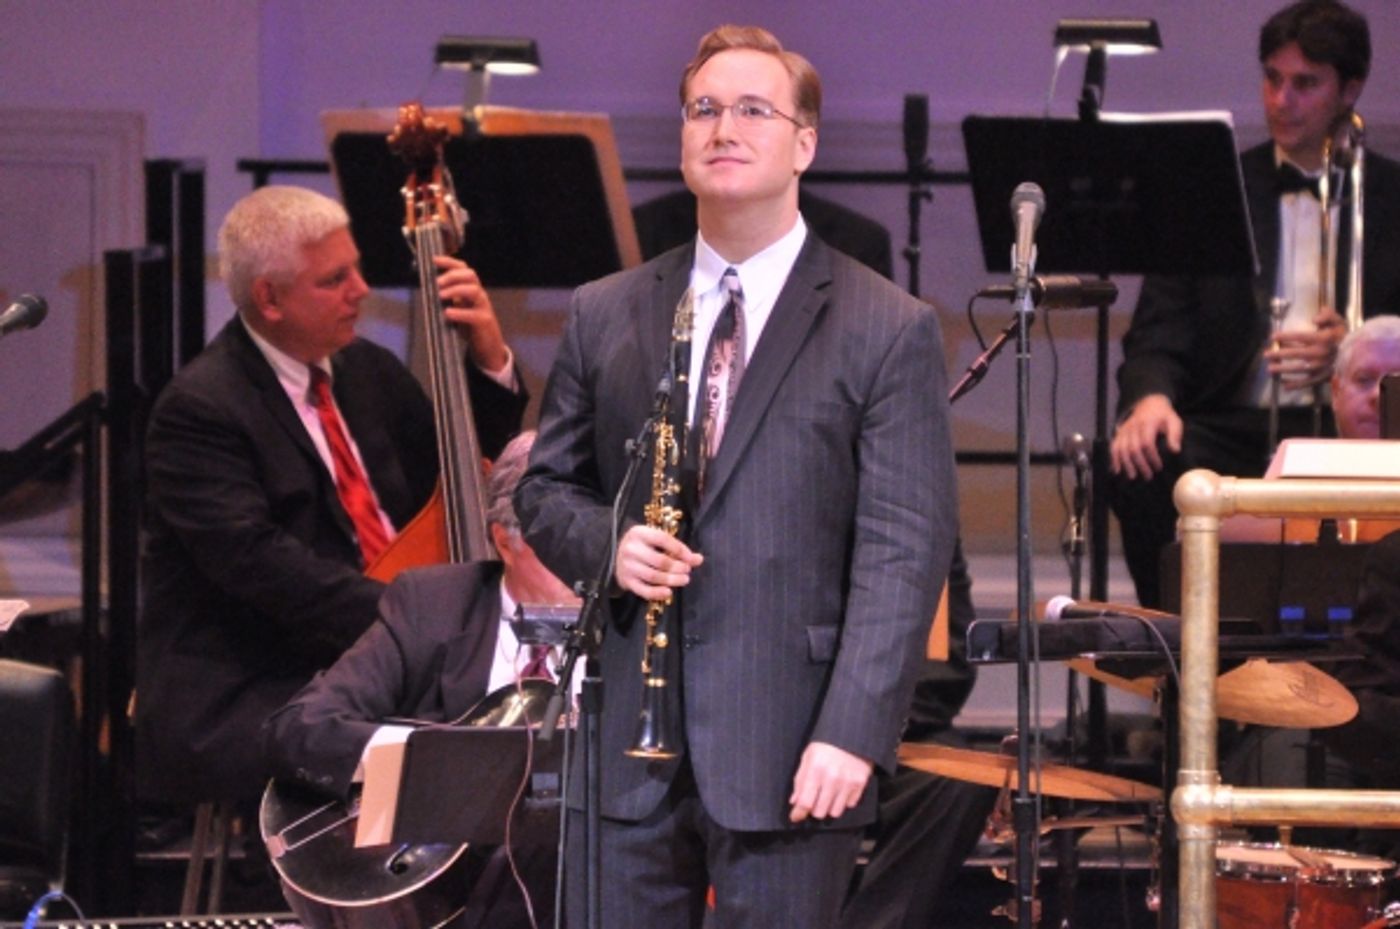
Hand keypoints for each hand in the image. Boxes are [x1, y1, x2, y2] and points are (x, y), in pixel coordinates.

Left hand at [434, 255, 508, 371]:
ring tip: (440, 296)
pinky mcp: (484, 322)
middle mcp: (479, 295)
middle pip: (470, 275)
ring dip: (455, 290)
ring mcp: (483, 307)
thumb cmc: (470, 327)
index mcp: (471, 289)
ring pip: (473, 290)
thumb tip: (427, 290)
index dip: (449, 262)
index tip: (434, 260)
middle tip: (437, 283)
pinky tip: (447, 313)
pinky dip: (459, 312)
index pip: (463, 269)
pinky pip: (473, 314)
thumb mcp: (458, 309)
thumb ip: (448, 299)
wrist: (488, 348)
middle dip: (452, 276)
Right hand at [614, 525, 702, 599]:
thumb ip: (677, 548)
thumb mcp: (656, 541)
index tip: (692, 558)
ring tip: (684, 580)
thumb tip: (698, 559)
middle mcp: (631, 548)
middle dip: (677, 567)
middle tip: (687, 570)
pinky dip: (657, 593)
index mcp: (639, 533)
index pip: (663, 539)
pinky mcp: (626, 581)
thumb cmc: (642, 546)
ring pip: (653, 576)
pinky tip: (668, 592)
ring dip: (671, 580)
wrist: (616, 556)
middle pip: (659, 560)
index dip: (680, 550)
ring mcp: (627, 566)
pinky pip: (643, 590)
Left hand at [789, 741, 872, 822]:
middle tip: (814, 801)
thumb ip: (800, 780)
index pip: (805, 802)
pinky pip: (850, 804)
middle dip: (814, 809)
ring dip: (829, 807)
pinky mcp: (860, 783)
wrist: (851, 733)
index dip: (798, 813)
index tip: (796, 816)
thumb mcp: (808, 756)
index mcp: (815, 770)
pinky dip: (844, 801)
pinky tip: (841, 790)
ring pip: (835, 812)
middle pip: (820, 812)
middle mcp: (832, 778)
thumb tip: (794, 801)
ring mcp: (848, 782)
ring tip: (828, 795)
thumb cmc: (826, 744)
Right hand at [1110, 394, 1181, 479]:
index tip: (1158, 467)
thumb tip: (1175, 451)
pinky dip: (1114, 459)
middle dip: (1140, 464)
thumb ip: (1175, 435)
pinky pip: (1113, 447)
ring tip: (1133, 476)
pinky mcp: (1118, 433)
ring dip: (1127, 464)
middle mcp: (1133, 427)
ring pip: (1122, 449)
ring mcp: (1124, 430)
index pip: (1147, 443)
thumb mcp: (1174, 421)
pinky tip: (1116, 470)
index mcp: (1148, 423)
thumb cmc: (1163, 416)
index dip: (1152, 457)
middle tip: (1148, 476)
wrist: (1148, 403)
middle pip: (1133, 448)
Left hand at [1264, 307, 1345, 388]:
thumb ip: (1327, 315)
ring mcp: (1322, 366)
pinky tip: (1284, 385)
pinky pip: (1308, 383)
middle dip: (1279, 354)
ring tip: (1270, 369)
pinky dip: (1296, 385)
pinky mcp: (1324, 377)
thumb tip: (1314, 318)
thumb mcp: (1338, 321)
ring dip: (1283, 370)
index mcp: (1324, 339)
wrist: (1360, 353)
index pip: (1300, 337)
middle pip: (1296, 354)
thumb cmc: (1344, 335)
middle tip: (1266, 354)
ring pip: (1299, 369)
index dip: (1285, 336)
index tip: (1273, 337)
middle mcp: (1321, 353)